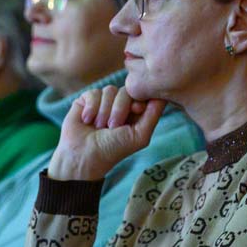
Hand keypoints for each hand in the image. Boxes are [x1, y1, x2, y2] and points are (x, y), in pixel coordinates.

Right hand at [47, 86, 166, 181]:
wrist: (83, 156)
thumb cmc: (113, 150)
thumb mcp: (140, 135)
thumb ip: (153, 114)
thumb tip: (162, 94)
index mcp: (134, 113)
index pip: (142, 93)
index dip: (139, 99)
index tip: (136, 111)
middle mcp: (119, 105)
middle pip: (126, 90)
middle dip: (120, 109)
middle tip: (112, 127)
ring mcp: (102, 101)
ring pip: (109, 90)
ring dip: (104, 111)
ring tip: (98, 127)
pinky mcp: (86, 100)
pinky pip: (93, 92)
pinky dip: (91, 108)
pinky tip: (87, 121)